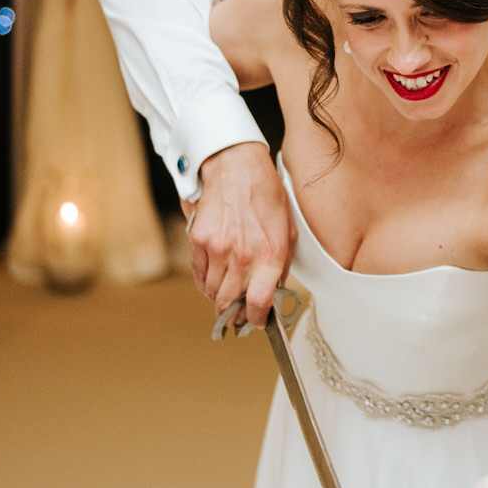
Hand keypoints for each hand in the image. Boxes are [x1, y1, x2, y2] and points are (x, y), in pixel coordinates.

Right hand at [182, 142, 296, 326]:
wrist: (236, 166)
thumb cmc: (265, 195)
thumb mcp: (288, 229)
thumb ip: (282, 263)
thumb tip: (274, 292)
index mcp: (270, 253)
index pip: (260, 302)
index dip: (257, 319)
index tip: (258, 321)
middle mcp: (243, 255)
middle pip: (231, 303)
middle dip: (235, 315)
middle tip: (239, 316)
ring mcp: (218, 248)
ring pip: (213, 293)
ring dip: (219, 301)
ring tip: (227, 298)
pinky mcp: (199, 240)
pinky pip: (199, 276)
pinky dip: (206, 285)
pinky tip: (214, 282)